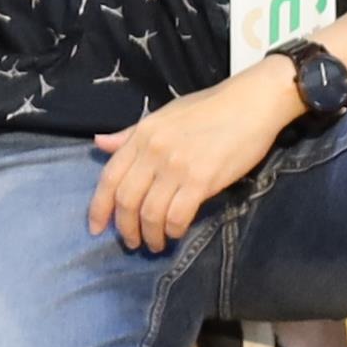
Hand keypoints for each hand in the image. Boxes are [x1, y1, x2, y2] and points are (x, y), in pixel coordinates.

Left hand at [88, 61, 299, 249]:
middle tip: (132, 242)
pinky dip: (173, 230)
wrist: (250, 103)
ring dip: (150, 235)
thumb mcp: (164, 115)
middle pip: (126, 200)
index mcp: (142, 134)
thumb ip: (131, 134)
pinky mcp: (201, 180)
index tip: (96, 229)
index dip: (98, 208)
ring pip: (150, 213)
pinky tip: (176, 233)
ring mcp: (176, 166)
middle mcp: (153, 150)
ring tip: (155, 243)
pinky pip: (177, 215)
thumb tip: (100, 143)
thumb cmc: (209, 108)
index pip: (109, 177)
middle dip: (125, 228)